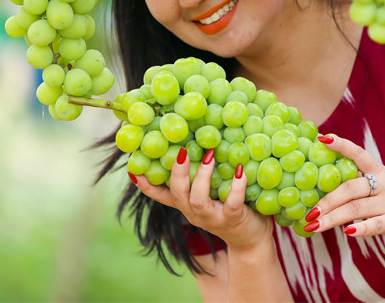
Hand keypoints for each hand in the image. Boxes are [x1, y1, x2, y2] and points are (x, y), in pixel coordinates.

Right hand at [132, 147, 273, 250]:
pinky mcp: (233, 220)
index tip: (133, 169)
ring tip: (210, 155)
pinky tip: (240, 170)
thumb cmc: (229, 209)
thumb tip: (196, 144)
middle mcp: (194, 213)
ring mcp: (212, 218)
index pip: (161, 195)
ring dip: (202, 177)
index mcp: (187, 205)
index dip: (146, 185)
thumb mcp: (210, 195)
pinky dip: (236, 186)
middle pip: (177, 195)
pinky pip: (232, 203)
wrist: (251, 240)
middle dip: (177, 173)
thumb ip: (200, 178)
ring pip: (198, 200)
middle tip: (182, 152)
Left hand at [304, 135, 384, 251]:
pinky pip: (374, 224)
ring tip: (314, 226)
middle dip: (326, 201)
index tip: (322, 138)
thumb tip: (329, 191)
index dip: (341, 145)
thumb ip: (362, 188)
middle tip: (309, 213)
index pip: (359, 154)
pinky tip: (346, 233)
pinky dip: (359, 228)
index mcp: (380, 173)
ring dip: (332, 218)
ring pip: (356, 208)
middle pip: (349, 188)